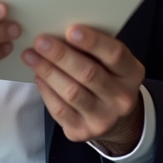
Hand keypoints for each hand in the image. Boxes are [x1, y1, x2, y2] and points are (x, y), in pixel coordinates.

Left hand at [22, 25, 145, 154]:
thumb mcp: (111, 62)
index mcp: (132, 74)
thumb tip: (60, 30)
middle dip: (61, 56)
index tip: (71, 30)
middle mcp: (121, 98)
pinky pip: (59, 110)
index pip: (115, 55)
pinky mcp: (83, 131)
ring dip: (48, 71)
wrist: (114, 118)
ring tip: (31, 55)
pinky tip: (38, 75)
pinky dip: (46, 90)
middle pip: (89, 74)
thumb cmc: (107, 78)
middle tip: (41, 41)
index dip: (93, 42)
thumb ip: (94, 49)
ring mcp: (103, 118)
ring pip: (71, 93)